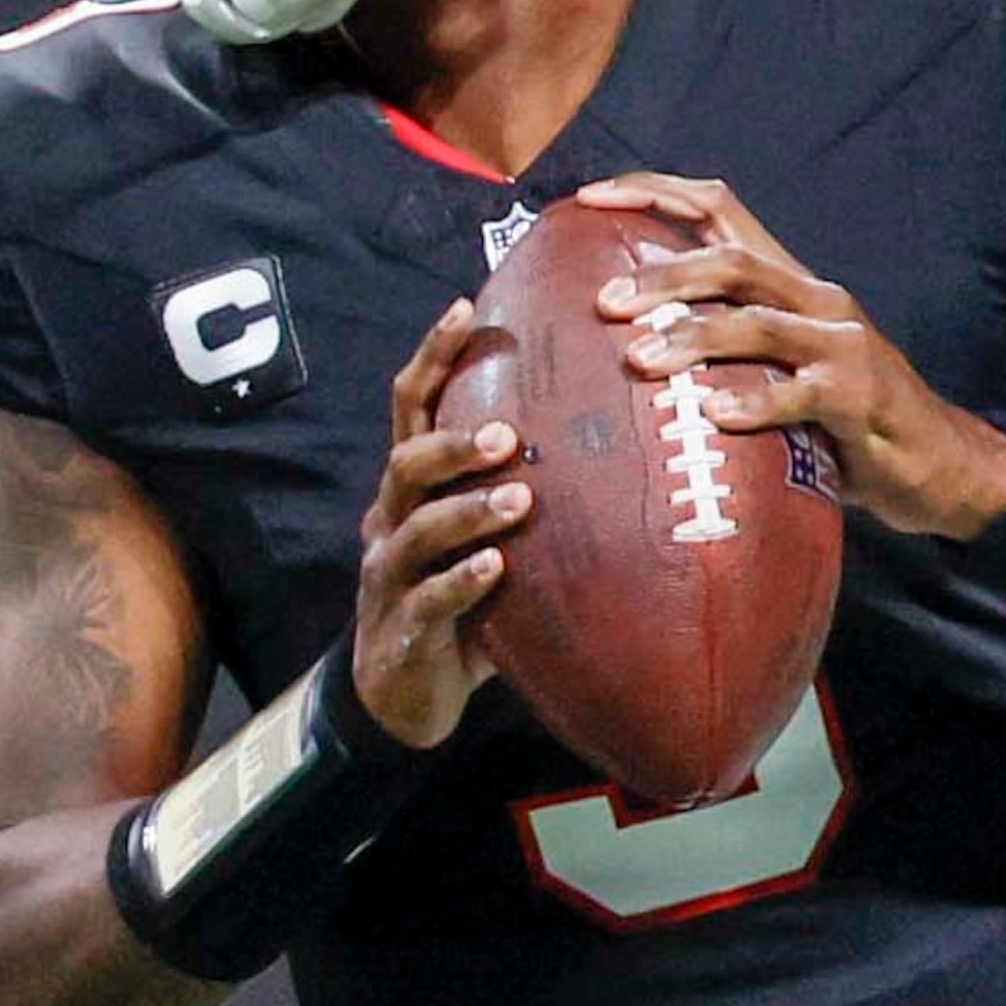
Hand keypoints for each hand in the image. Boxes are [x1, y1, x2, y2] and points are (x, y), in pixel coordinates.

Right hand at [351, 298, 531, 747]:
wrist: (403, 698)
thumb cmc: (461, 604)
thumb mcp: (485, 540)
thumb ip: (521, 492)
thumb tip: (614, 432)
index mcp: (409, 490)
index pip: (410, 406)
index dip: (432, 356)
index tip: (466, 306)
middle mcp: (390, 522)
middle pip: (405, 463)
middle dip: (452, 444)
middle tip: (507, 435)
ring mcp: (390, 577)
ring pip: (419, 530)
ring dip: (468, 510)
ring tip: (520, 498)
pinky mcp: (403, 631)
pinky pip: (430, 600)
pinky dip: (464, 581)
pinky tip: (498, 568)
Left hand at [577, 173, 1005, 539]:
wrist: (941, 463)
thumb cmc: (842, 421)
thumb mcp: (781, 371)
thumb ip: (724, 353)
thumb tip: (623, 353)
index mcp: (789, 283)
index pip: (719, 208)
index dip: (654, 192)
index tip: (589, 199)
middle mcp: (815, 299)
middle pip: (731, 261)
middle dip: (664, 275)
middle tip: (606, 304)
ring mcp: (841, 346)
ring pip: (757, 322)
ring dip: (693, 338)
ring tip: (639, 361)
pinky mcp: (860, 397)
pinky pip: (800, 394)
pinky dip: (755, 401)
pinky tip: (715, 413)